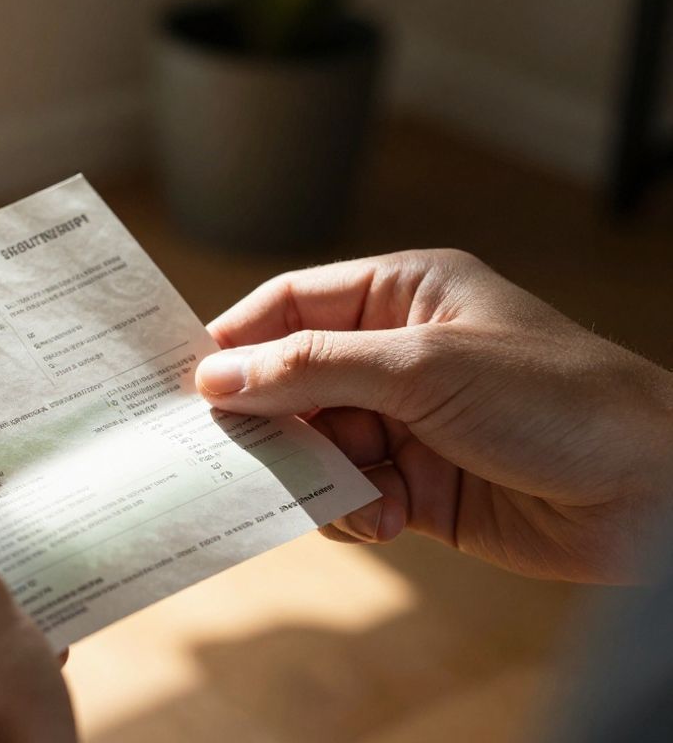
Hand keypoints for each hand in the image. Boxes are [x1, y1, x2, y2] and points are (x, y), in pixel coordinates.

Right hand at [197, 249, 672, 583]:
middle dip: (277, 424)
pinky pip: (347, 495)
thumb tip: (216, 376)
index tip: (190, 385)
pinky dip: (354, 512)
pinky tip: (391, 521)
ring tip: (360, 495)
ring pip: (314, 446)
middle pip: (292, 382)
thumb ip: (312, 370)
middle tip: (251, 456)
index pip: (291, 305)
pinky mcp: (416, 484)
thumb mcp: (422, 368)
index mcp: (402, 294)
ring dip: (321, 477)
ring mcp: (405, 420)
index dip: (239, 341)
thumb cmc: (557, 399)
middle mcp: (396, 353)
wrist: (651, 494)